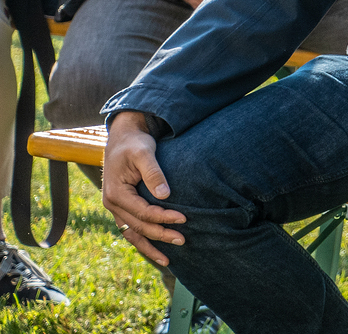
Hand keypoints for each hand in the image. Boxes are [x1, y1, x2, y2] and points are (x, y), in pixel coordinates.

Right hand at [102, 111, 185, 266]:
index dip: (164, 217)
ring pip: (132, 234)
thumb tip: (166, 195)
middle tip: (183, 240)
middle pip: (138, 227)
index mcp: (116, 194)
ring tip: (168, 260)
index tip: (184, 218)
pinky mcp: (122, 208)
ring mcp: (116, 209)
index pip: (143, 212)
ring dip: (150, 246)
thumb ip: (154, 173)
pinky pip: (131, 229)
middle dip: (160, 235)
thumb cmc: (135, 144)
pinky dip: (143, 240)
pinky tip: (157, 249)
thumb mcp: (144, 153)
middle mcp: (112, 205)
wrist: (123, 138)